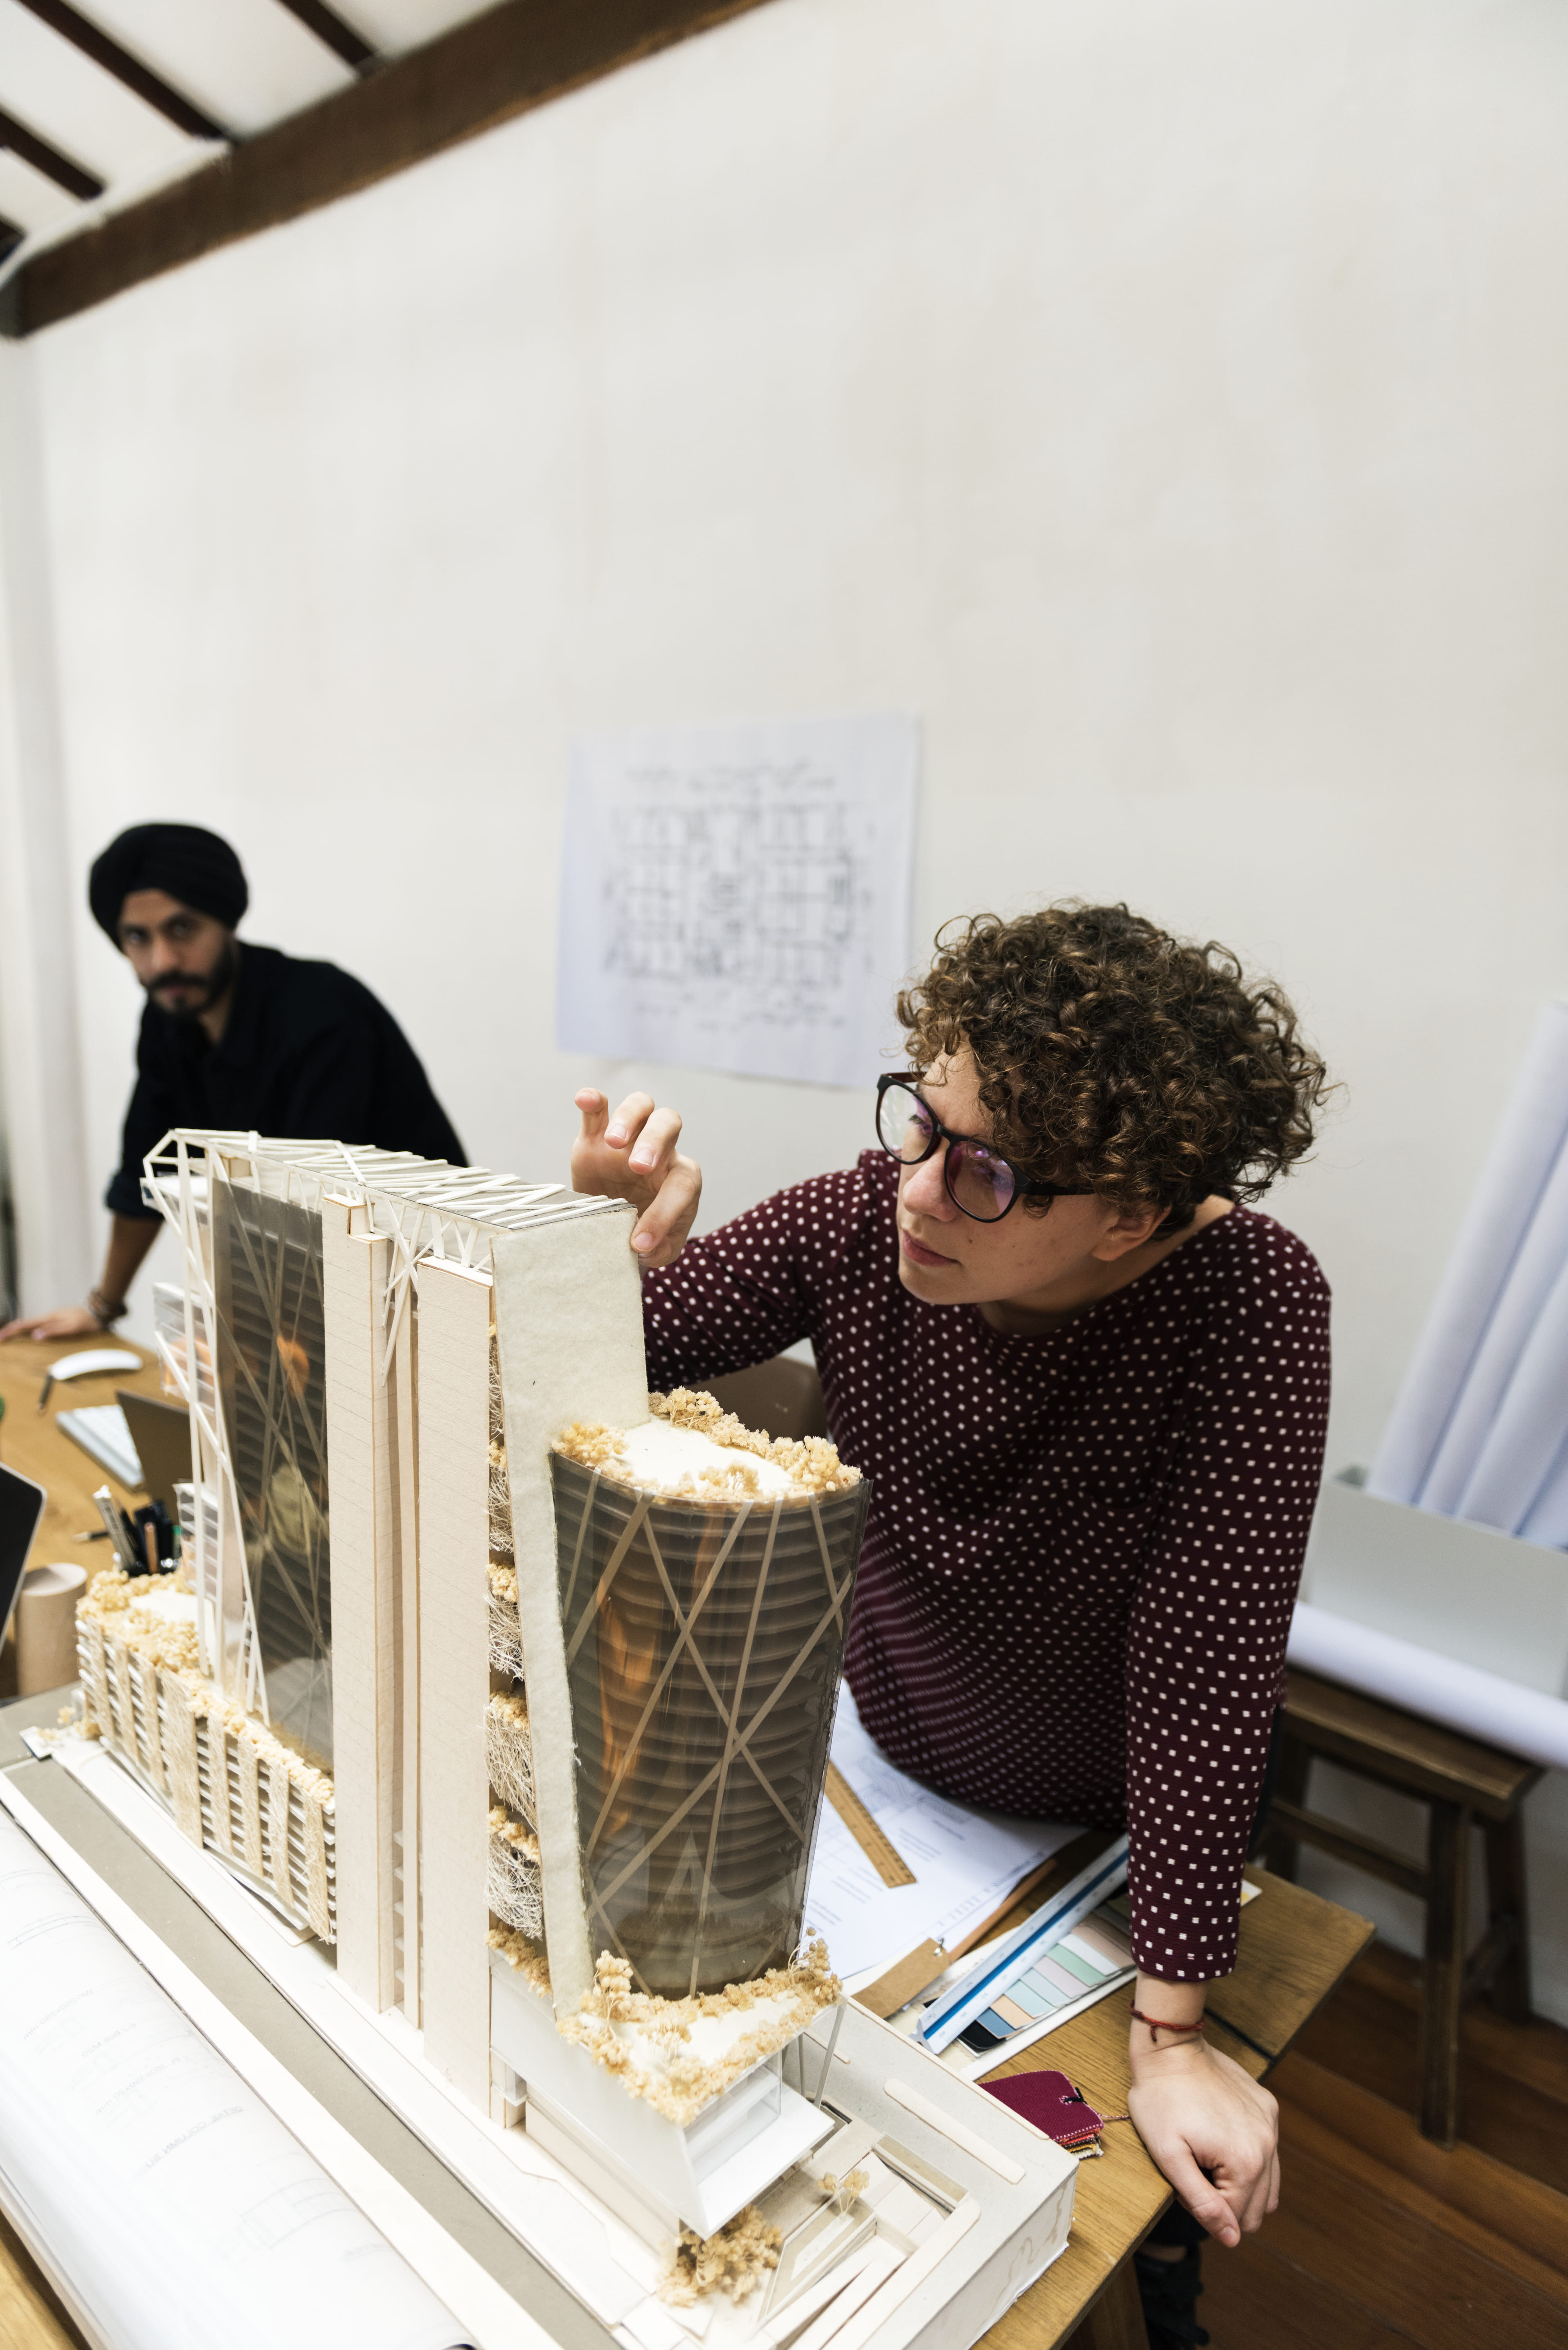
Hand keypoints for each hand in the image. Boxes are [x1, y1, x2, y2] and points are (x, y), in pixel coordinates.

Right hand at [0, 1303, 104, 1344]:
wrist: (99, 1312)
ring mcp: (53, 1318)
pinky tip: (28, 1333)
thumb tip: (35, 1336)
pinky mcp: (57, 1321)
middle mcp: (49, 1317)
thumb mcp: (71, 1328)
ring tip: (9, 1335)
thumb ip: (53, 1331)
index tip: (1, 1337)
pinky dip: (29, 1329)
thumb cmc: (87, 1321)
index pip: (25, 1325)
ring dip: (19, 1330)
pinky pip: (38, 1325)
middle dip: (11, 1330)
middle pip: (25, 1324)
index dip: (12, 1331)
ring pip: (31, 1324)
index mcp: (49, 1318)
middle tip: (1, 1338)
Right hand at [572, 1090, 701, 1269]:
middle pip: (668, 1124)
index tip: (640, 1244)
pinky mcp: (594, 1137)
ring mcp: (627, 1139)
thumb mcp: (660, 1251)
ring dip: (628, 1118)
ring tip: (612, 1142)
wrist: (617, 1228)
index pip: (680, 1184)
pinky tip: (584, 1099)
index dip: (663, 1214)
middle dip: (655, 1142)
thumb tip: (644, 1247)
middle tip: (638, 1167)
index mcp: (680, 1178)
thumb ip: (660, 1249)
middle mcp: (659, 1150)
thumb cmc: (646, 1234)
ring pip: (640, 1106)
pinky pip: (597, 1109)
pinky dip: (592, 1099)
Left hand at [1126, 2036, 1279, 2246]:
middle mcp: (1267, 2145)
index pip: (1237, 2220)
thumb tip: (1232, 2239)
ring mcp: (1270, 2124)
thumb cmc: (1161, 2100)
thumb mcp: (1170, 2157)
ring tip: (1208, 2158)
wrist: (1171, 2048)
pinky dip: (1249, 2157)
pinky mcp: (1267, 2107)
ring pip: (1269, 2185)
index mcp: (1246, 2163)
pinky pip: (1268, 2151)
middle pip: (1258, 2208)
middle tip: (1195, 2170)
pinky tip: (1220, 2137)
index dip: (1205, 2208)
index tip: (1185, 2178)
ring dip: (1240, 2184)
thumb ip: (1203, 2203)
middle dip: (1226, 2200)